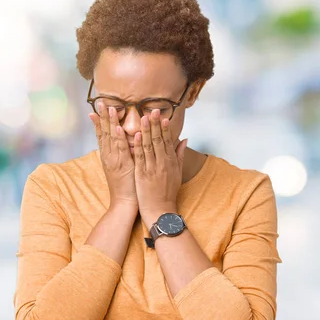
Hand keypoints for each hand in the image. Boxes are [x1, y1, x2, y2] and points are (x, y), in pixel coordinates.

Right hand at [89, 102, 137, 209]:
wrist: (124, 203)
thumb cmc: (126, 186)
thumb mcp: (123, 167)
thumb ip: (123, 154)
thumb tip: (125, 142)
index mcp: (108, 156)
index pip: (102, 135)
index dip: (99, 122)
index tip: (96, 109)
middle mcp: (108, 156)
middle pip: (103, 133)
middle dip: (102, 117)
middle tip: (100, 102)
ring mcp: (114, 160)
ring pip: (110, 138)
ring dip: (109, 122)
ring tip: (108, 108)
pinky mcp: (122, 165)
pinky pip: (120, 149)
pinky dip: (118, 138)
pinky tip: (117, 127)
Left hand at [133, 109, 186, 225]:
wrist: (161, 210)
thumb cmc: (168, 192)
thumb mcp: (178, 172)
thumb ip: (180, 154)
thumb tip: (184, 139)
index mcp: (171, 161)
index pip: (167, 140)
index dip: (165, 127)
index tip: (163, 115)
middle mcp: (163, 163)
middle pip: (158, 140)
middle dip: (155, 124)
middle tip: (153, 110)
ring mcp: (152, 168)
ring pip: (148, 146)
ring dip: (145, 131)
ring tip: (143, 117)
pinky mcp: (142, 174)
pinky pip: (140, 157)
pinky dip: (138, 146)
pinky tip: (136, 136)